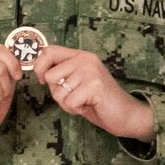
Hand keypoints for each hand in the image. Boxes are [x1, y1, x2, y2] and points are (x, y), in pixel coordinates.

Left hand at [32, 45, 154, 142]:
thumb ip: (61, 73)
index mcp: (80, 56)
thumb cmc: (97, 100)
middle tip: (73, 96)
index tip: (45, 81)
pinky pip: (69, 102)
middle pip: (50, 75)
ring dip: (67, 103)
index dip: (39, 67)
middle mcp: (86, 59)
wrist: (126, 114)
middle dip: (56, 92)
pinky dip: (75, 109)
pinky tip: (88, 106)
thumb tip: (39, 72)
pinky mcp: (95, 85)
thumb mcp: (77, 81)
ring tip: (83, 101)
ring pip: (58, 92)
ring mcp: (91, 71)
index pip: (48, 51)